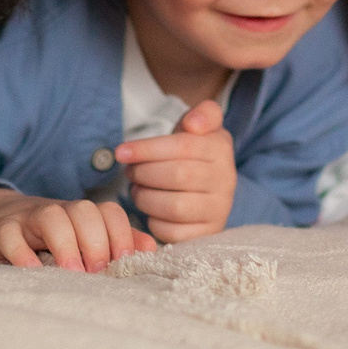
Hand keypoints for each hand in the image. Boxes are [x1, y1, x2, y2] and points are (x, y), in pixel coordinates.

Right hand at [0, 188, 154, 269]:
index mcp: (83, 214)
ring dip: (66, 245)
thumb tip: (151, 250)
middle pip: (84, 211)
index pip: (110, 212)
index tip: (122, 263)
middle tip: (97, 273)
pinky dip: (22, 254)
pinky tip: (32, 272)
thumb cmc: (48, 241)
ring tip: (72, 273)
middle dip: (97, 241)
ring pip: (51, 216)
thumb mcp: (83, 240)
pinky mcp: (1, 230)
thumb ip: (117, 244)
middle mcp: (59, 210)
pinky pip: (11, 236)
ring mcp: (28, 217)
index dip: (121, 235)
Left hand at [115, 100, 237, 243]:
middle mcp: (226, 180)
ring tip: (137, 190)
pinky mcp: (207, 234)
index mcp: (222, 149)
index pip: (183, 146)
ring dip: (145, 198)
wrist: (209, 189)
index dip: (147, 149)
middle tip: (129, 172)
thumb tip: (194, 124)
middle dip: (144, 173)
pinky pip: (175, 232)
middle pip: (178, 175)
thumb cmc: (194, 154)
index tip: (120, 152)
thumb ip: (203, 114)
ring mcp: (219, 210)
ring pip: (175, 207)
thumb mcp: (200, 127)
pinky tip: (151, 211)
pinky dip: (155, 222)